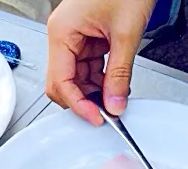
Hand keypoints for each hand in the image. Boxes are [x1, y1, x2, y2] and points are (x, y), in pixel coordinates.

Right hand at [45, 0, 154, 124]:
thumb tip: (115, 104)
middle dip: (84, 99)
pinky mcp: (86, 36)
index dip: (78, 104)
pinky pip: (88, 66)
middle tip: (106, 112)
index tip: (96, 118)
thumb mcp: (126, 33)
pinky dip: (101, 78)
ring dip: (94, 90)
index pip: (60, 81)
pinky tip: (114, 84)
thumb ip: (120, 74)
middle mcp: (62, 35)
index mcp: (62, 32)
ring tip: (115, 98)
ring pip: (76, 77)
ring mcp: (73, 36)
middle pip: (63, 82)